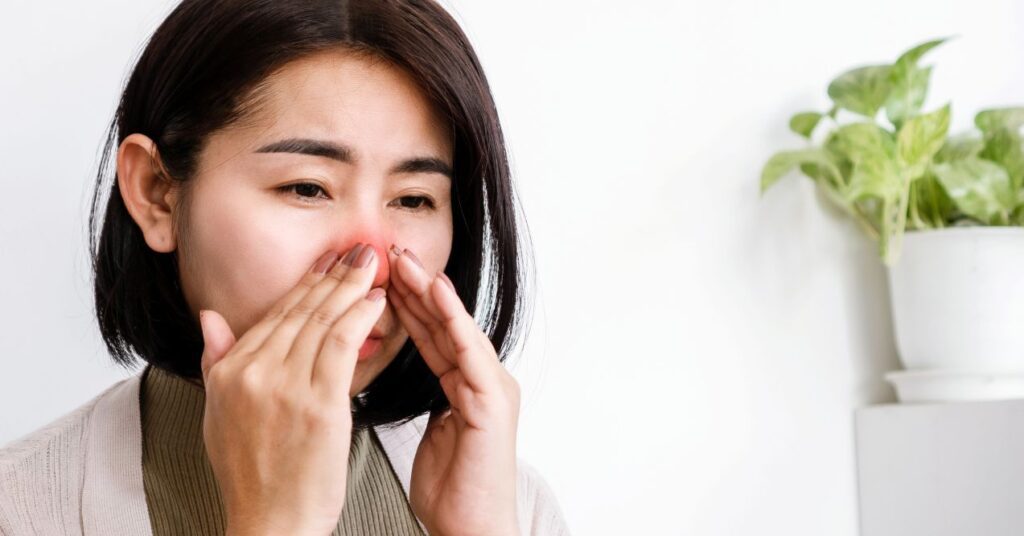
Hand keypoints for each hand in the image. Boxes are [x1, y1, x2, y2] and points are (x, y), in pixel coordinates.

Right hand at [197, 243, 386, 535]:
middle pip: (299, 311)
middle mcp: (252, 373)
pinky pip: (340, 344)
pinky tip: (377, 301)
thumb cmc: (252, 476)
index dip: (305, 285)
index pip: (274, 316)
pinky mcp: (317, 405)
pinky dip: (359, 316)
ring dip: (351, 288)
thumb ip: (216, 362)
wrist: (270, 523)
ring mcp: (284, 388)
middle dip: (332, 275)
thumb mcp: (217, 415)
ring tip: (372, 265)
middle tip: (357, 251)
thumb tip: (210, 320)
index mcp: (229, 373)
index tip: (327, 263)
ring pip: (321, 321)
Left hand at [386, 245, 521, 535]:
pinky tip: (436, 291)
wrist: (473, 528)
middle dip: (415, 286)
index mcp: (465, 385)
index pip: (431, 333)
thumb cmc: (451, 490)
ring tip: (406, 260)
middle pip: (444, 322)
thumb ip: (421, 400)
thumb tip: (390, 378)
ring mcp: (493, 386)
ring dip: (432, 291)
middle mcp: (483, 378)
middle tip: (387, 251)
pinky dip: (453, 319)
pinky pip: (470, 351)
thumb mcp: (426, 432)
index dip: (405, 302)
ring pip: (458, 327)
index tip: (376, 274)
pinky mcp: (494, 400)